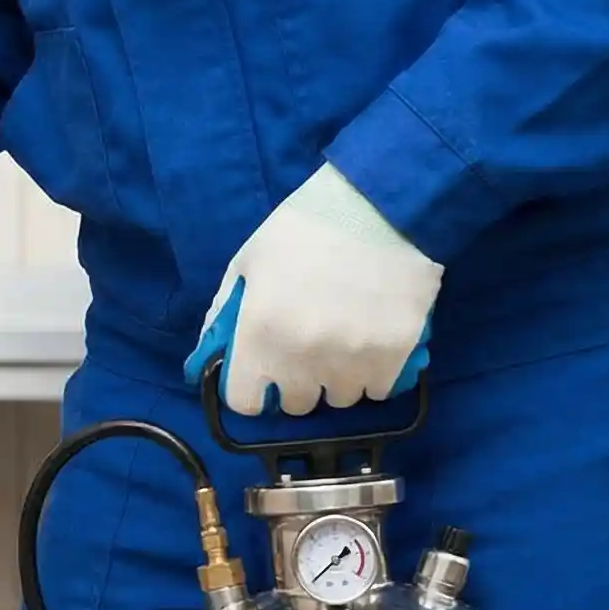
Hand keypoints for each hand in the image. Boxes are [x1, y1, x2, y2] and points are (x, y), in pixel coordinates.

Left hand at [187, 164, 439, 416]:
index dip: (252, 392)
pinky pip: (378, 390)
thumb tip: (213, 349)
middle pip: (296, 405)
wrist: (383, 204)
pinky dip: (374, 375)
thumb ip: (226, 309)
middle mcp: (302, 356)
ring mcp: (350, 359)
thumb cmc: (307, 227)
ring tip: (344, 345)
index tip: (262, 379)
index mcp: (259, 333)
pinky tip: (372, 346)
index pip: (245, 402)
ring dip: (338, 380)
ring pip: (340, 399)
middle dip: (298, 383)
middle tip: (307, 353)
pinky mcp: (394, 355)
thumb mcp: (249, 259)